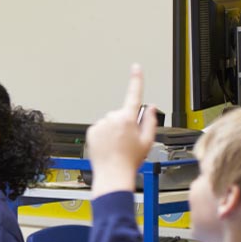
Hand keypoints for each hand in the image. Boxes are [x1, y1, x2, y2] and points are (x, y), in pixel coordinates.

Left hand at [86, 64, 157, 196]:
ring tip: (117, 146)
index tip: (136, 67)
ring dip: (114, 130)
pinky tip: (108, 146)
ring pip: (110, 122)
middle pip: (122, 114)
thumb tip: (149, 108)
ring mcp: (100, 124)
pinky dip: (104, 135)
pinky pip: (100, 129)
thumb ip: (150, 121)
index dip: (136, 79)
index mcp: (128, 118)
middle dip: (126, 123)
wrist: (112, 174)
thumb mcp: (148, 141)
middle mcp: (112, 118)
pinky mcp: (91, 131)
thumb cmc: (130, 160)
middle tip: (128, 141)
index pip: (134, 94)